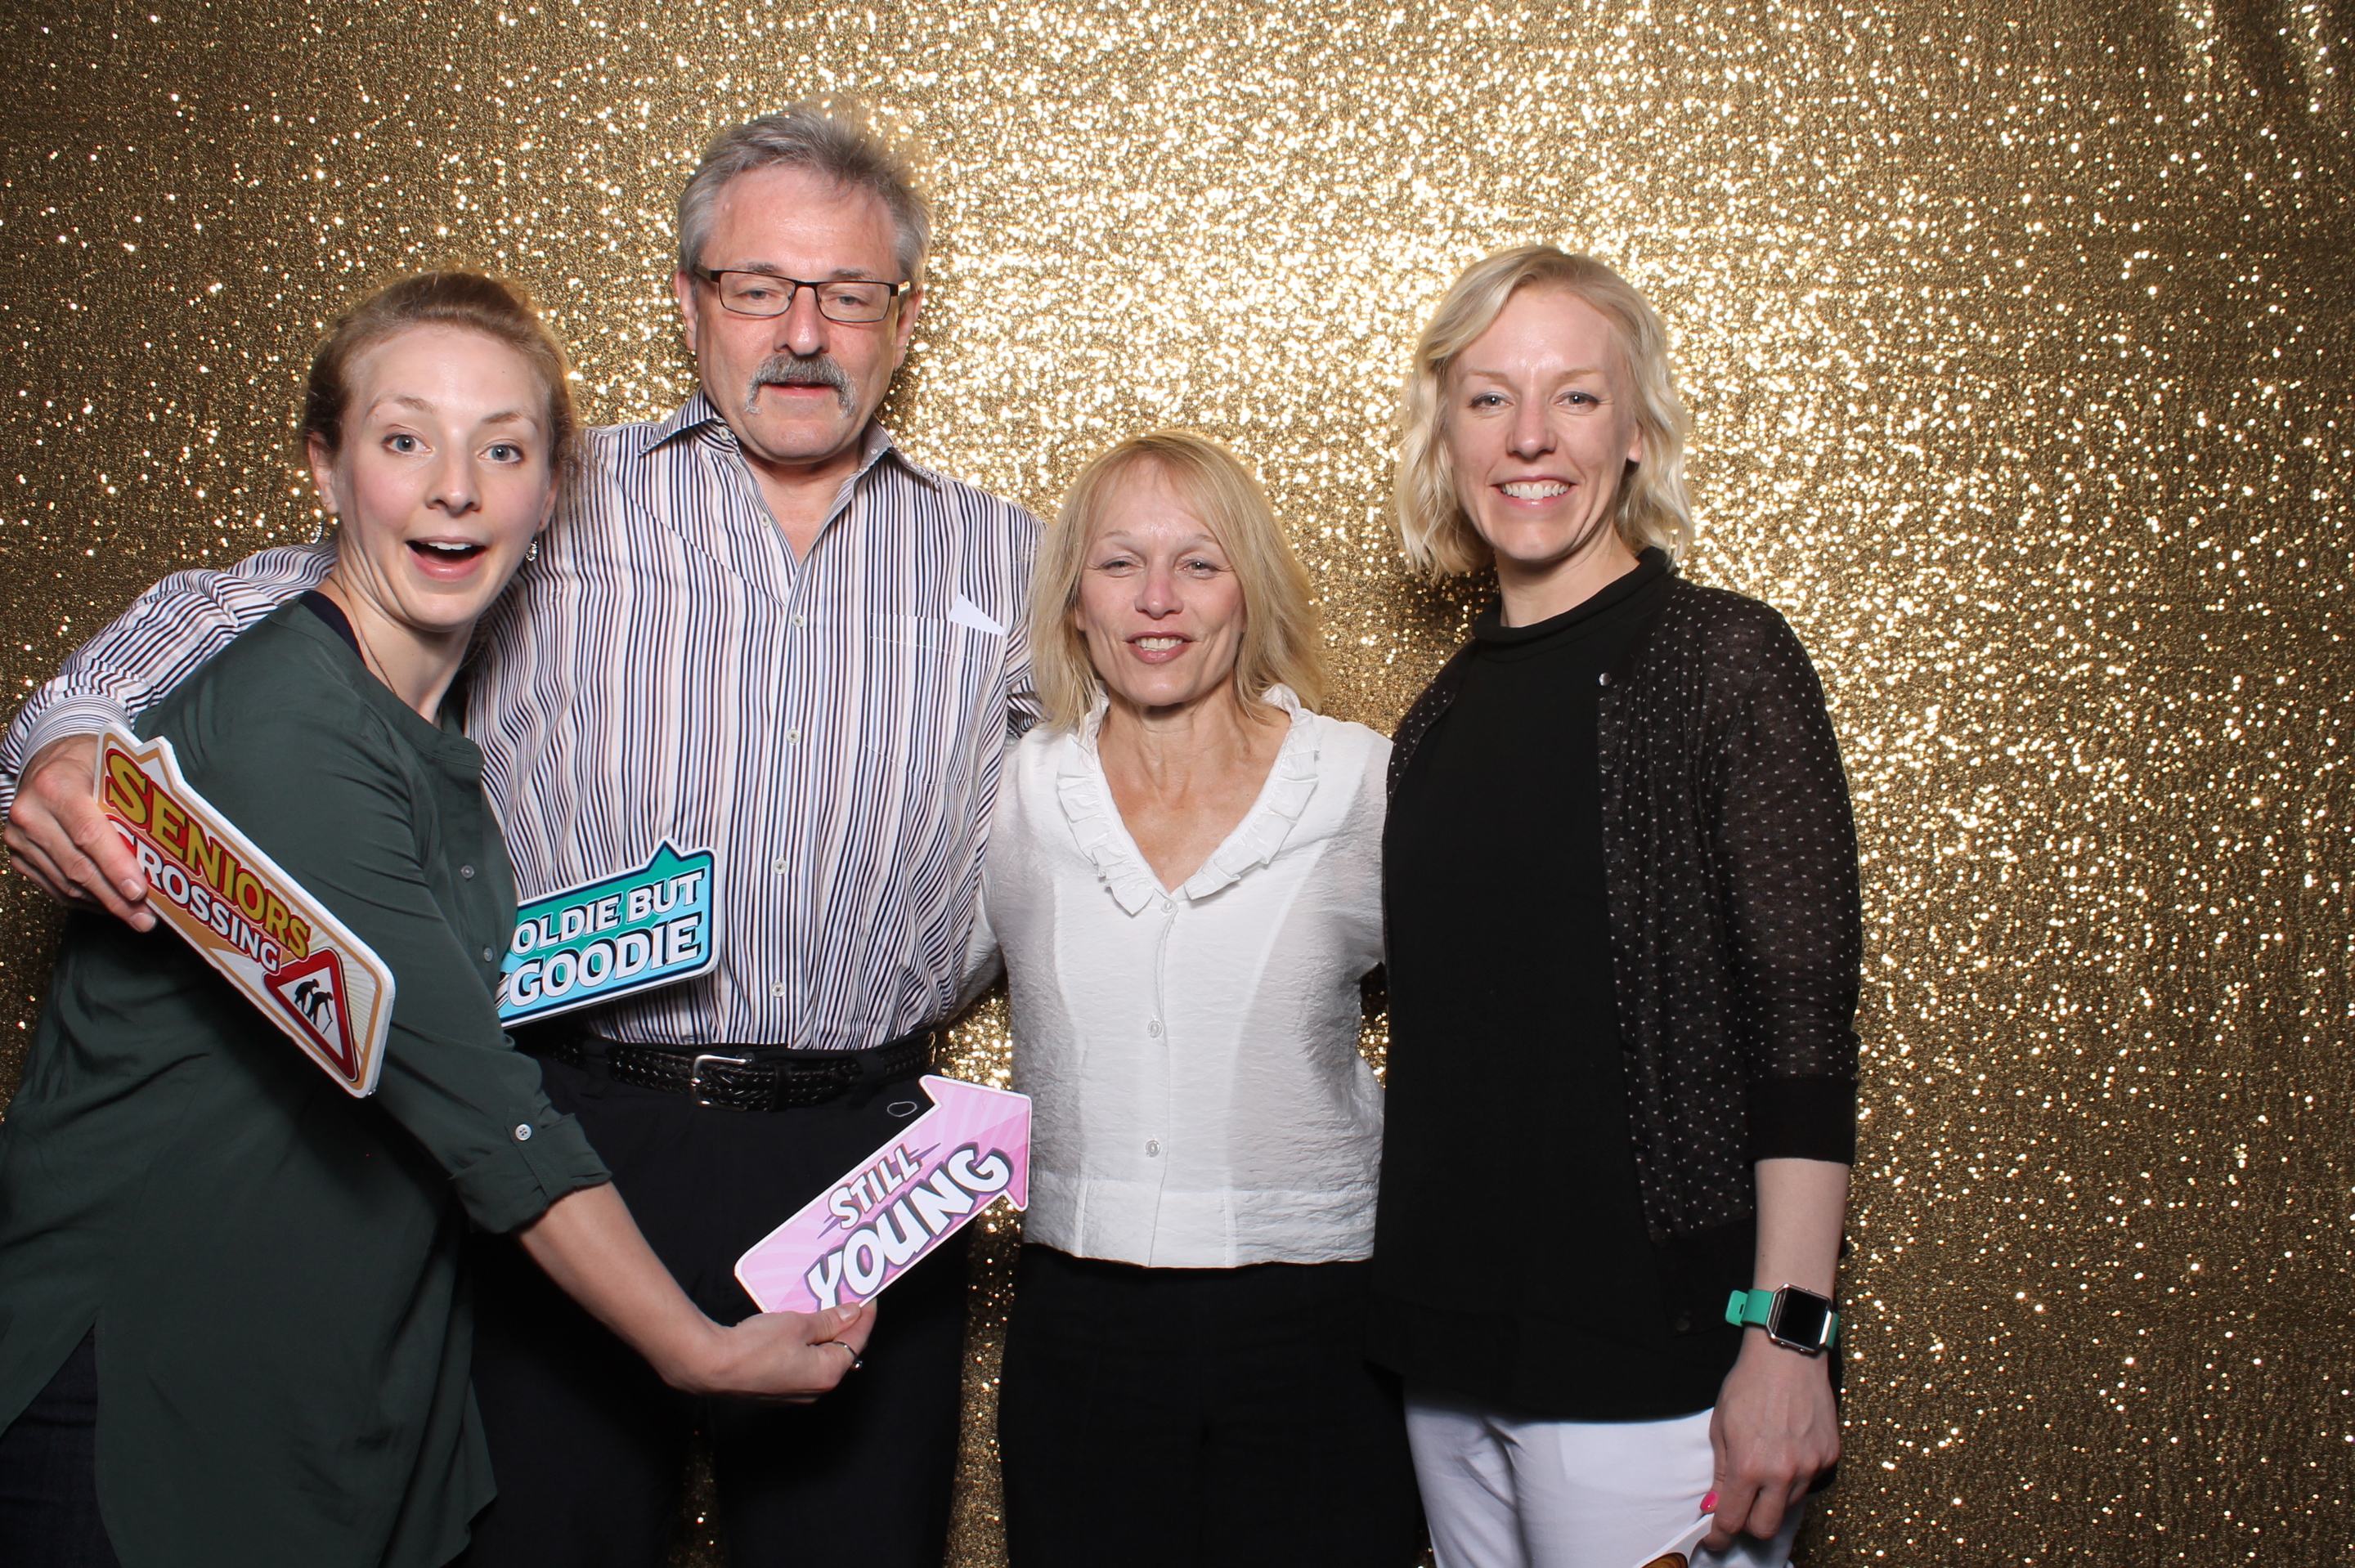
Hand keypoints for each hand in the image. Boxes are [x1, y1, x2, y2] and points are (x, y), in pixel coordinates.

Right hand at [5, 734, 153, 928]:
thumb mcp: (112, 769)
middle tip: (144, 918)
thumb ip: (130, 804)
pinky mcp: (18, 856)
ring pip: (65, 882)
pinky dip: (84, 899)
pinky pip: (53, 887)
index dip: (115, 865)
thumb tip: (165, 847)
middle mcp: (30, 813)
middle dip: (115, 897)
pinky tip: (108, 905)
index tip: (138, 891)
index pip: (89, 834)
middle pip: (78, 866)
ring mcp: (20, 838)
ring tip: (134, 916)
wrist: (48, 760)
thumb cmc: (89, 763)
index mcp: (56, 786)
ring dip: (102, 903)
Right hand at [668, 1300, 878, 1403]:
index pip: (857, 1341)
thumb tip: (850, 1314)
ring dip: (823, 1335)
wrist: (712, 1366)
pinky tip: (799, 1328)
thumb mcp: (798, 1324)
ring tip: (823, 1309)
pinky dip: (805, 1345)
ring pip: (819, 1358)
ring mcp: (794, 1392)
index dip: (865, 1316)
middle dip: (845, 1325)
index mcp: (827, 1374)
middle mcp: (815, 1389)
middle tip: (846, 1299)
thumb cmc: (754, 1348)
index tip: (869, 1298)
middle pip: (840, 1352)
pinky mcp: (776, 1389)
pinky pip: (800, 1364)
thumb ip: (828, 1320)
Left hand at [1703, 1331, 1839, 1551]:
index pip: (1733, 1520)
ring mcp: (1810, 1466)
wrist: (1787, 1355)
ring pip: (1789, 1505)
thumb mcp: (1721, 1427)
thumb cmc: (1748, 1385)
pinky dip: (1796, 1476)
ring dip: (1774, 1498)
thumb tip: (1715, 1507)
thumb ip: (1721, 1472)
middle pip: (1766, 1527)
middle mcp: (1782, 1473)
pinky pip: (1810, 1481)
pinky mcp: (1830, 1456)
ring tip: (1766, 1467)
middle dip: (1749, 1525)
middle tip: (1740, 1511)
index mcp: (1749, 1466)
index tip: (1715, 1540)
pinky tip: (1788, 1450)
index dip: (1720, 1536)